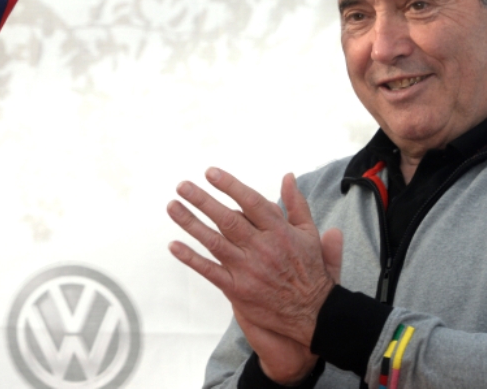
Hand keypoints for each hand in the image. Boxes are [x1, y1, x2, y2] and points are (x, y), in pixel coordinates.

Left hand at [167, 170, 338, 376]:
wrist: (314, 314)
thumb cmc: (310, 270)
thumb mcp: (309, 234)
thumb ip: (297, 205)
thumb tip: (288, 176)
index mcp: (279, 232)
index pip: (251, 202)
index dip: (230, 186)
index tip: (209, 172)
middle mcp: (262, 248)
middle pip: (228, 220)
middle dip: (203, 201)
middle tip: (182, 186)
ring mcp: (248, 269)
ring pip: (214, 241)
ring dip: (191, 223)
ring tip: (172, 206)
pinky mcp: (238, 289)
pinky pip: (210, 270)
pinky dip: (191, 258)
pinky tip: (174, 245)